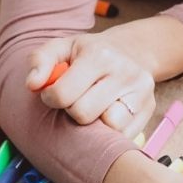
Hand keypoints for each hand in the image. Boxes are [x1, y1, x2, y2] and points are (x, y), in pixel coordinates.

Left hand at [24, 33, 156, 140]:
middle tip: (75, 99)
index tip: (53, 93)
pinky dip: (110, 130)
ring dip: (94, 122)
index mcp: (99, 54)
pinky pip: (122, 135)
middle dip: (72, 110)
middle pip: (83, 114)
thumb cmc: (89, 53)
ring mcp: (141, 92)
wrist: (132, 51)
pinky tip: (107, 113)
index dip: (51, 99)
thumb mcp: (62, 47)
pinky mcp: (149, 109)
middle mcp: (125, 72)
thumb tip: (32, 84)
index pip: (63, 94)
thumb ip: (40, 61)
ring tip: (93, 105)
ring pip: (107, 127)